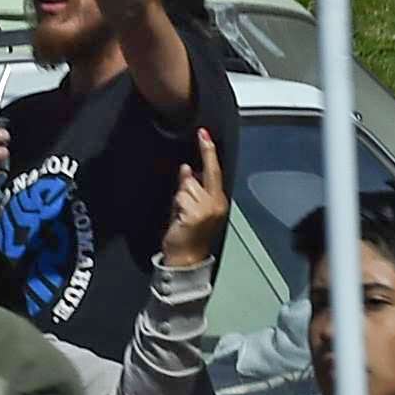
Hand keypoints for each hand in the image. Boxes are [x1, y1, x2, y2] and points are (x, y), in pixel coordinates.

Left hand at [157, 127, 229, 270]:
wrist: (185, 259)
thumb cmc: (187, 235)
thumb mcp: (189, 208)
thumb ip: (189, 189)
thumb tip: (187, 169)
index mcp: (218, 202)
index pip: (215, 172)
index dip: (209, 152)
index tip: (204, 135)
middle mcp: (216, 204)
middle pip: (207, 173)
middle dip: (205, 153)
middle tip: (202, 135)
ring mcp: (207, 209)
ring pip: (188, 185)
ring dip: (180, 196)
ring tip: (180, 213)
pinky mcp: (196, 213)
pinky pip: (181, 197)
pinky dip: (176, 205)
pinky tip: (179, 217)